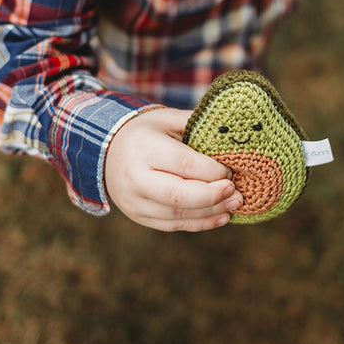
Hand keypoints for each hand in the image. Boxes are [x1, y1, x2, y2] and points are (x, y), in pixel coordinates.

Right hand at [104, 108, 241, 230]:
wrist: (106, 149)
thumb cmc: (146, 131)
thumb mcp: (168, 118)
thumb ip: (197, 123)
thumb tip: (232, 130)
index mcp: (144, 148)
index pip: (185, 164)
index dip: (213, 171)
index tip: (231, 169)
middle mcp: (135, 178)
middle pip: (179, 195)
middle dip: (213, 196)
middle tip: (237, 192)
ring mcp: (134, 201)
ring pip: (178, 215)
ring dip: (211, 212)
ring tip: (235, 204)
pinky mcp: (138, 216)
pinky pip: (173, 225)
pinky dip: (200, 223)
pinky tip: (221, 216)